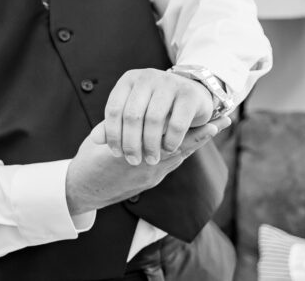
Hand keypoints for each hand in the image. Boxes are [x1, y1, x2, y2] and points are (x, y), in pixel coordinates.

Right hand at [65, 117, 230, 214]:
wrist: (82, 191)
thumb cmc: (88, 160)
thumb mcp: (99, 139)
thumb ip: (117, 126)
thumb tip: (132, 113)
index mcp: (133, 154)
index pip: (168, 141)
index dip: (192, 132)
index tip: (211, 122)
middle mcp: (146, 167)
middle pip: (180, 149)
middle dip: (201, 135)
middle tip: (223, 122)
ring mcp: (150, 175)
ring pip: (178, 156)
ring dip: (196, 141)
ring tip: (215, 126)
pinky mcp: (149, 180)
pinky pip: (170, 163)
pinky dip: (183, 150)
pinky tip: (193, 141)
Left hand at [102, 68, 214, 166]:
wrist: (192, 94)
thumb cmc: (157, 107)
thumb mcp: (134, 112)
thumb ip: (115, 124)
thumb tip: (95, 138)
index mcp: (129, 79)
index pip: (114, 109)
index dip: (113, 134)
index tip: (117, 153)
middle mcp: (147, 77)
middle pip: (132, 116)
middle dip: (131, 143)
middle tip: (133, 161)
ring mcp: (169, 83)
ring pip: (153, 120)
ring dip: (151, 145)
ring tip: (151, 158)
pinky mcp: (189, 94)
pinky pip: (176, 124)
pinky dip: (170, 141)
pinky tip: (168, 149)